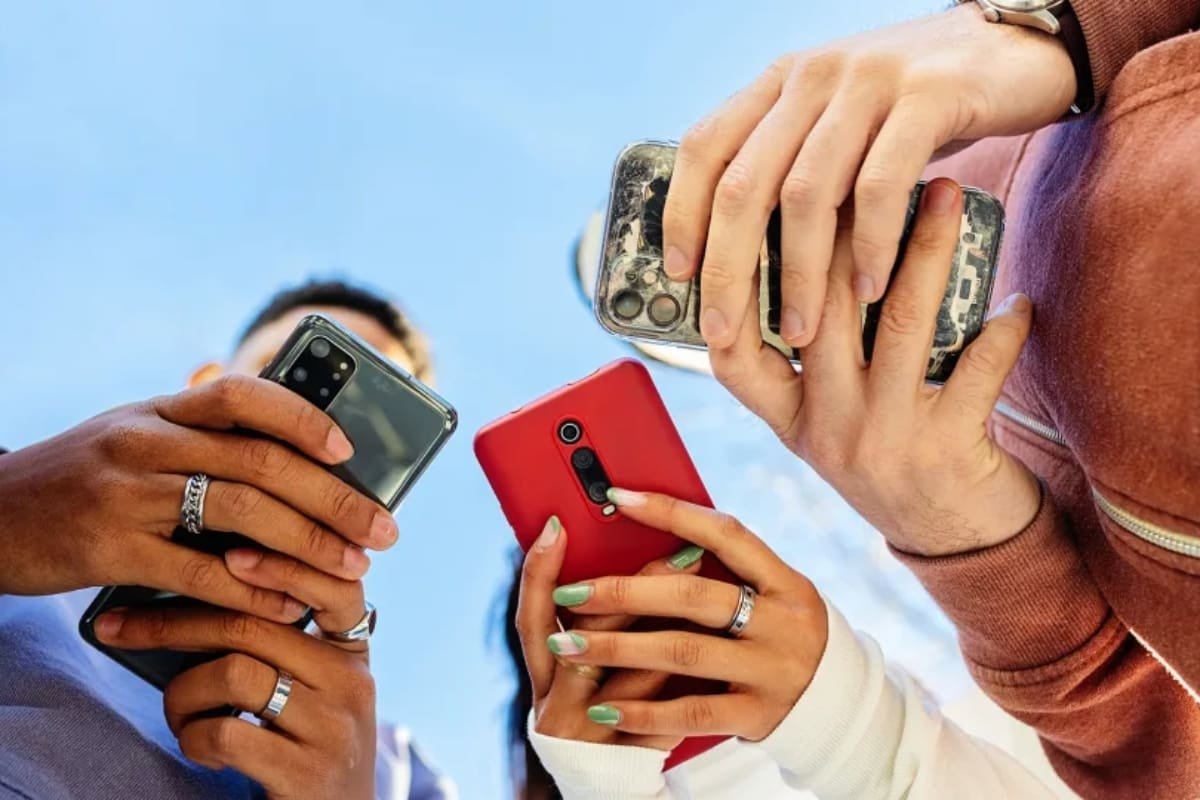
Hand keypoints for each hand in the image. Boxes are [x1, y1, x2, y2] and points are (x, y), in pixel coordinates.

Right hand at [0, 374, 397, 622]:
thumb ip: (199, 431)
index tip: (351, 451)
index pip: (243, 395)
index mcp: (158, 411)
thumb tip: (291, 433)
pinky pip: (197, 572)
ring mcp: (125, 494)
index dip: (303, 417)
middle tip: (383, 529)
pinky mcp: (109, 550)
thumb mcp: (132, 436)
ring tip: (352, 568)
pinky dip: (252, 589)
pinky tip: (288, 603)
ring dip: (307, 543)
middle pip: (259, 461)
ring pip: (239, 513)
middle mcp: (144, 442)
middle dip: (332, 497)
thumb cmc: (79, 479)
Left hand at [92, 583, 375, 799]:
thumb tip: (203, 588)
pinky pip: (225, 732)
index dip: (284, 564)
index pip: (335, 586)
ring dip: (182, 693)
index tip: (231, 552)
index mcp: (352, 653)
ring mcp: (332, 727)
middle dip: (176, 622)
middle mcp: (352, 682)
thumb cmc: (304, 752)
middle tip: (121, 627)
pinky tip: (199, 747)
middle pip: (256, 623)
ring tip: (180, 714)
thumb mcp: (311, 692)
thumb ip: (283, 646)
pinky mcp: (305, 772)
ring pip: (235, 672)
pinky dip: (192, 738)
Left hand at [547, 491, 826, 741]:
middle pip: (692, 596)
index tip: (617, 497)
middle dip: (623, 591)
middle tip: (570, 591)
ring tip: (569, 643)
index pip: (726, 534)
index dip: (671, 512)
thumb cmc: (780, 633)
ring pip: (683, 652)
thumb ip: (725, 570)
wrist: (835, 706)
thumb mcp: (772, 594)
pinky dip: (643, 710)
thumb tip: (649, 532)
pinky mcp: (758, 715)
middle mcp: (782, 622)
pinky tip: (603, 707)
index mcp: (785, 581)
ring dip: (617, 647)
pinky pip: (691, 712)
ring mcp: (771, 670)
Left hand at [663, 3, 1073, 348]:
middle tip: (724, 329)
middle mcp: (813, 76)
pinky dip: (870, 246)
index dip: (682, 212)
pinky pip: (880, 186)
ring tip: (802, 331)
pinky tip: (871, 289)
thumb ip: (798, 163)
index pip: (704, 146)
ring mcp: (867, 81)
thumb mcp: (844, 123)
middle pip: (744, 182)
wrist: (1020, 49)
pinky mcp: (927, 97)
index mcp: (781, 81)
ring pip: (806, 193)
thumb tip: (743, 252)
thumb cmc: (920, 108)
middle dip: (727, 267)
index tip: (678, 273)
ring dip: (800, 274)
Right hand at [712, 178, 1039, 555]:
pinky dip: (1002, 329)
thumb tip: (808, 253)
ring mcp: (884, 440)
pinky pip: (978, 370)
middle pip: (822, 310)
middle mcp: (825, 429)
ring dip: (928, 249)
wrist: (952, 542)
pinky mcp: (947, 448)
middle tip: (870, 159)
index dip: (734, 289)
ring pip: (898, 323)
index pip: (733, 354)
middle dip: (846, 226)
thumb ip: (807, 365)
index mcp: (790, 421)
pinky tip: (1016, 300)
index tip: (755, 217)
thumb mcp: (828, 424)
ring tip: (948, 192)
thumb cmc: (888, 459)